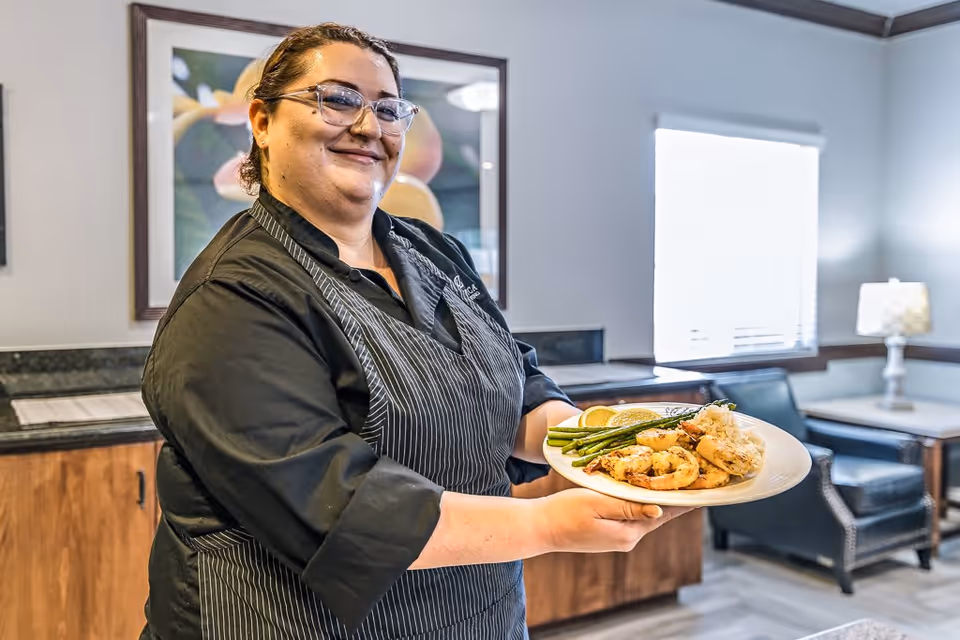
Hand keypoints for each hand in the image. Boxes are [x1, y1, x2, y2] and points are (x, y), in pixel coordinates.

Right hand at [533, 488, 694, 553]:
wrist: (539, 528)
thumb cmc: (565, 513)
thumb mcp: (597, 504)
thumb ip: (628, 507)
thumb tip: (660, 511)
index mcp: (628, 533)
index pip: (665, 514)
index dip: (683, 500)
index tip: (703, 489)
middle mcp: (627, 539)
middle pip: (658, 514)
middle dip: (673, 496)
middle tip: (691, 476)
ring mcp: (618, 538)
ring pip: (644, 514)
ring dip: (657, 498)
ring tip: (673, 479)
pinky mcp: (608, 533)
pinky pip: (631, 515)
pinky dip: (641, 502)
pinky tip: (643, 490)